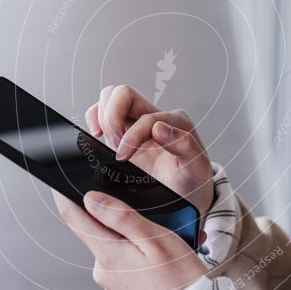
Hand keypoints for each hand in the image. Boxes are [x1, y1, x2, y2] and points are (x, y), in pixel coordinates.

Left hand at [52, 188, 208, 289]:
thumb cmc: (181, 280)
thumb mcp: (155, 239)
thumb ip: (121, 217)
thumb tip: (91, 199)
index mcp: (107, 254)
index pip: (74, 218)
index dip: (64, 195)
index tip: (58, 181)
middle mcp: (103, 269)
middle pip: (100, 229)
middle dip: (121, 218)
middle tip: (153, 217)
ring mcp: (112, 282)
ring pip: (117, 244)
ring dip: (137, 237)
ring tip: (169, 242)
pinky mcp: (123, 289)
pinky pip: (126, 261)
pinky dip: (141, 253)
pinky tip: (163, 257)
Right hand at [85, 85, 214, 220]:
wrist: (185, 195)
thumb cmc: (191, 182)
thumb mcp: (196, 169)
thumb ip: (185, 146)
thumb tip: (159, 128)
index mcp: (175, 122)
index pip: (145, 118)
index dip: (131, 136)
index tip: (123, 158)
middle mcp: (155, 116)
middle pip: (123, 94)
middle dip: (112, 117)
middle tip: (115, 144)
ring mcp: (136, 122)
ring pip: (110, 97)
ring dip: (103, 118)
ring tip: (110, 143)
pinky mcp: (122, 132)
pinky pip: (101, 111)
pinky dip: (94, 118)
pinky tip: (98, 136)